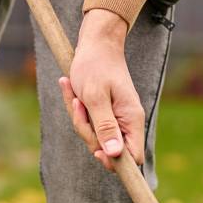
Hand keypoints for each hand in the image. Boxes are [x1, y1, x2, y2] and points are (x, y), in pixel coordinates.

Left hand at [59, 8, 143, 172]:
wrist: (95, 41)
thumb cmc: (95, 65)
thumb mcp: (95, 97)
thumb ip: (105, 126)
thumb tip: (114, 155)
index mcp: (131, 118)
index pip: (133, 157)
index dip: (115, 161)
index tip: (96, 152)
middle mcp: (126, 120)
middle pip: (107, 149)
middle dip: (87, 132)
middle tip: (79, 106)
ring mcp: (115, 116)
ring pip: (94, 136)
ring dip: (79, 118)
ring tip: (74, 94)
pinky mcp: (103, 111)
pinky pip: (88, 122)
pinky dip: (76, 109)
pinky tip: (69, 88)